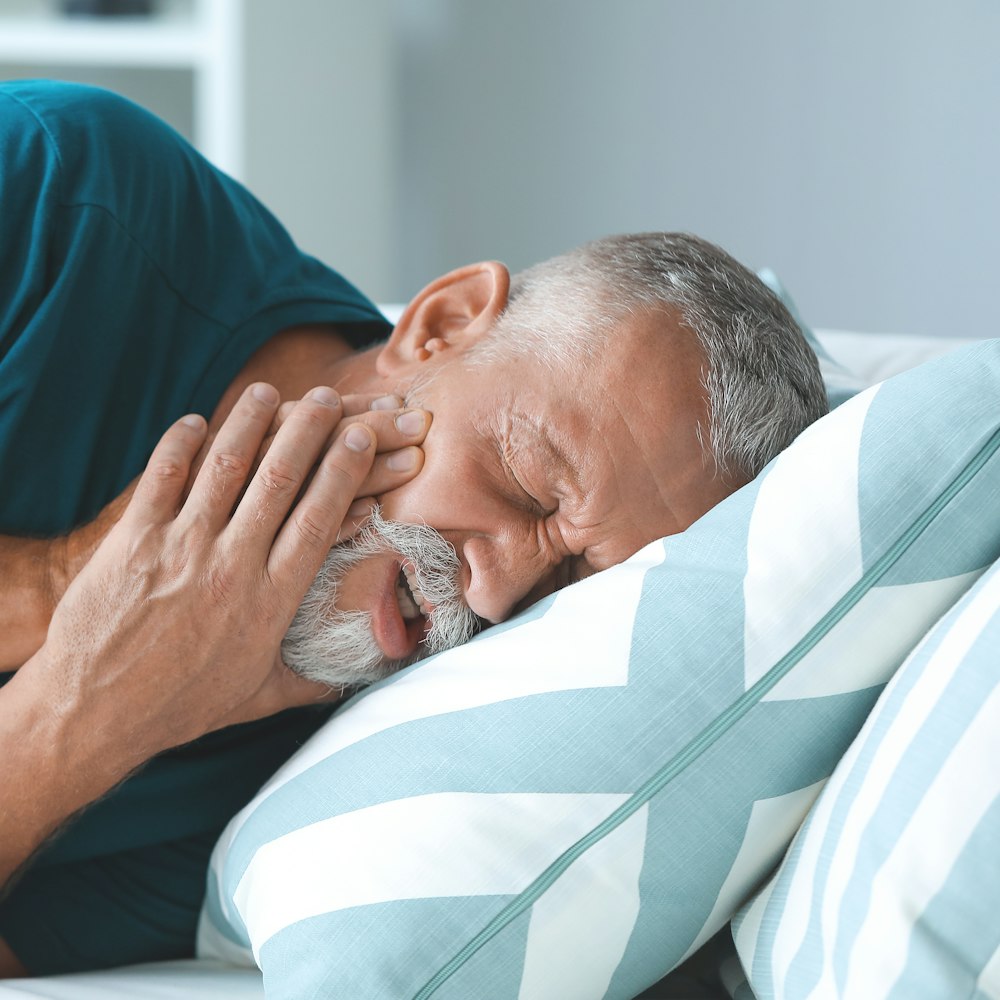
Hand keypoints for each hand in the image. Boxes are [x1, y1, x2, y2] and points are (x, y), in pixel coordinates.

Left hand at [22, 383, 424, 764]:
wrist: (95, 713)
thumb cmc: (180, 705)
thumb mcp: (257, 696)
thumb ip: (310, 680)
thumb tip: (359, 676)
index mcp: (270, 599)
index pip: (317, 518)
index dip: (342, 471)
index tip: (359, 438)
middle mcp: (231, 566)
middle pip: (279, 480)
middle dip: (308, 430)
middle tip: (327, 399)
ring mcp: (180, 549)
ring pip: (223, 468)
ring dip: (249, 423)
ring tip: (269, 392)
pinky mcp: (133, 542)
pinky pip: (161, 478)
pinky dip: (179, 444)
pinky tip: (195, 421)